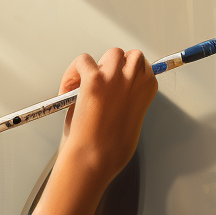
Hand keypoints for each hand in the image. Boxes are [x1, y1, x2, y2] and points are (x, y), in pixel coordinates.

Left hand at [32, 48, 156, 214]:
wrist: (93, 159)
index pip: (141, 66)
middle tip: (97, 84)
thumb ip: (128, 100)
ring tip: (81, 87)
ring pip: (108, 55)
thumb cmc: (110, 148)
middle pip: (125, 56)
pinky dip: (72, 73)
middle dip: (111, 66)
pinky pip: (83, 61)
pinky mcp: (93, 80)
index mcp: (147, 88)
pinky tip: (68, 91)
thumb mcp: (130, 120)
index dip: (124, 73)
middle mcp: (134, 78)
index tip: (114, 81)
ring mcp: (114, 77)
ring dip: (95, 67)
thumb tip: (116, 90)